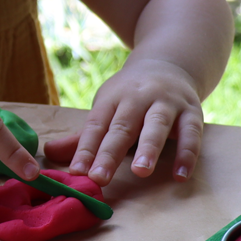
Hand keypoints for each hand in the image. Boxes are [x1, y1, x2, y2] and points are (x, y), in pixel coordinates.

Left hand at [43, 57, 202, 185]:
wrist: (168, 63)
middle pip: (122, 127)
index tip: (76, 172)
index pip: (96, 126)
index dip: (85, 149)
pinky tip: (180, 176)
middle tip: (99, 178)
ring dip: (149, 148)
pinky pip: (192, 133)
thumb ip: (84, 137)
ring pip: (157, 125)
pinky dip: (187, 154)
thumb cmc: (130, 96)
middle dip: (109, 153)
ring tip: (140, 172)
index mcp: (112, 99)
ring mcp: (166, 104)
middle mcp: (137, 99)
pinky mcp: (192, 111)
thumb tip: (49, 154)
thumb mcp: (106, 109)